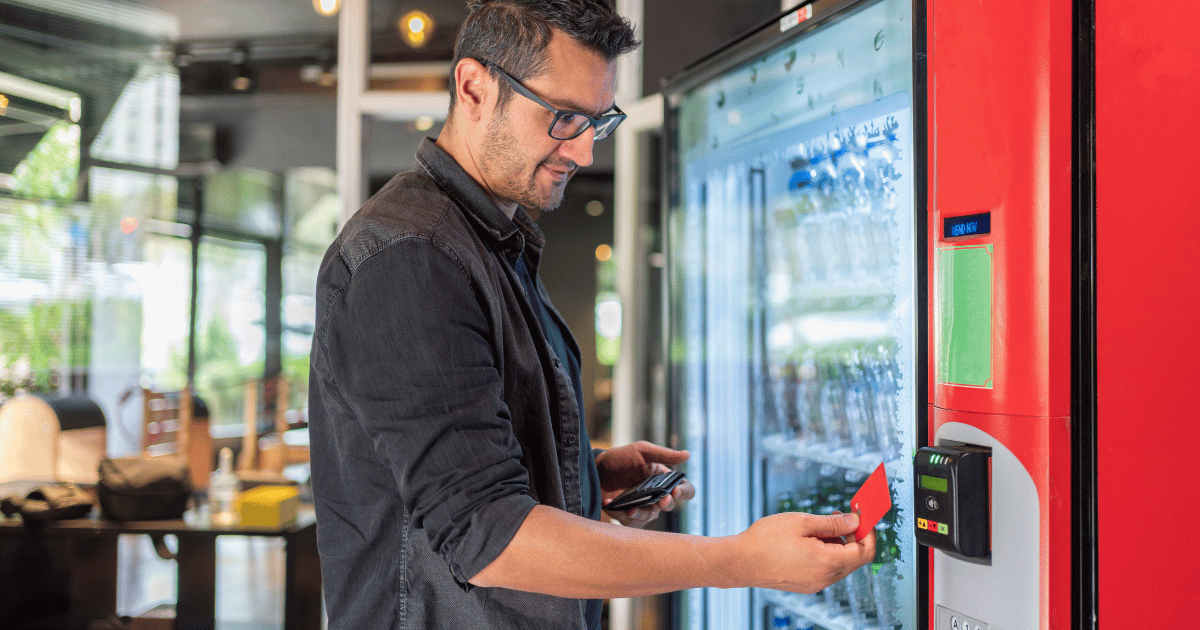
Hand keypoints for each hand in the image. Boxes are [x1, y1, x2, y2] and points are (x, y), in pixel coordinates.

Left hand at [596, 441, 694, 527]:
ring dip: (641, 513)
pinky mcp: (627, 515)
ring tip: (631, 509)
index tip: (675, 491)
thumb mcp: (642, 451)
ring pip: (649, 517)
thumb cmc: (621, 458)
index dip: (684, 492)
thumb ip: (664, 455)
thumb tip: (687, 455)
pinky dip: (620, 514)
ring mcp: (642, 507)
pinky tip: (610, 504)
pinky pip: (630, 522)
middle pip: (669, 506)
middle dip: (666, 504)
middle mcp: (656, 495)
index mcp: (663, 480)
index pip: (684, 489)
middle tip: (662, 501)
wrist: (596, 469)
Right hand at [732, 511, 875, 592]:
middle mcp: (825, 578)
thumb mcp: (802, 522)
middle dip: (852, 535)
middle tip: (839, 515)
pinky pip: (826, 568)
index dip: (868, 531)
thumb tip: (855, 521)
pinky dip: (826, 553)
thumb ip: (833, 523)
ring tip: (816, 527)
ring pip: (840, 563)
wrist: (740, 562)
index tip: (862, 516)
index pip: (865, 550)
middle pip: (855, 558)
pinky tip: (808, 540)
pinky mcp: (806, 584)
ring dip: (837, 544)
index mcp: (828, 562)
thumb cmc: (765, 541)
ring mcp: (815, 584)